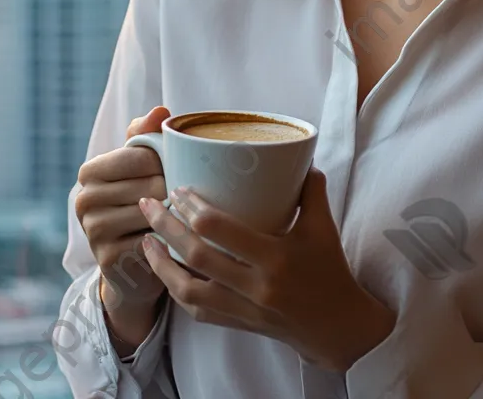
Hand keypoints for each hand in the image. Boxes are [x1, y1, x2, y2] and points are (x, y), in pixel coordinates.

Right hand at [75, 106, 170, 318]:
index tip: (178, 170)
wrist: (133, 259)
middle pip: (150, 186)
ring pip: (152, 214)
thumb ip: (147, 133)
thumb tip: (160, 111)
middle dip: (173, 191)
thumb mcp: (140, 163)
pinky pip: (151, 241)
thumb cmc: (141, 198)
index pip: (142, 156)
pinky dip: (169, 239)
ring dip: (174, 216)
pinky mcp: (107, 258)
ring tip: (184, 215)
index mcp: (90, 170)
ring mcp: (93, 231)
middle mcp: (84, 199)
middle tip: (185, 198)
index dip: (168, 163)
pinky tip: (175, 239)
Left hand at [139, 166, 396, 373]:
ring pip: (188, 290)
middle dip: (166, 228)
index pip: (220, 230)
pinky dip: (177, 290)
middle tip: (149, 204)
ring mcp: (243, 309)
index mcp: (275, 257)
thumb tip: (299, 156)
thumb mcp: (324, 226)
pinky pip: (197, 310)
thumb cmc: (330, 270)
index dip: (193, 208)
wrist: (337, 327)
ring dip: (161, 265)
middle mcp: (254, 286)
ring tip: (145, 241)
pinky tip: (165, 272)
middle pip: (196, 256)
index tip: (179, 190)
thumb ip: (310, 189)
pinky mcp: (237, 323)